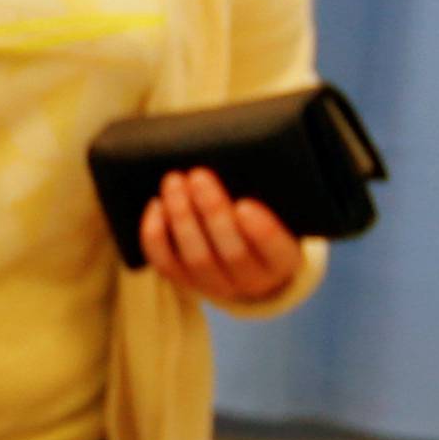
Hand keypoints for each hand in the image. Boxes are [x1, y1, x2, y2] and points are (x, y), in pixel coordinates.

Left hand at [140, 168, 302, 303]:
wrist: (247, 260)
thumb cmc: (262, 220)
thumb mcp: (277, 208)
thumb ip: (266, 189)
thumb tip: (237, 154)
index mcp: (282, 261)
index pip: (276, 250)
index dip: (261, 231)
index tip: (245, 204)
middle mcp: (251, 281)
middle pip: (232, 253)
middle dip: (212, 211)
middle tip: (199, 175)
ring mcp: (216, 286)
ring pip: (196, 258)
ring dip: (182, 217)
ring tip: (174, 182)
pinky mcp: (186, 283)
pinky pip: (166, 264)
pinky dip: (156, 235)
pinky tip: (157, 205)